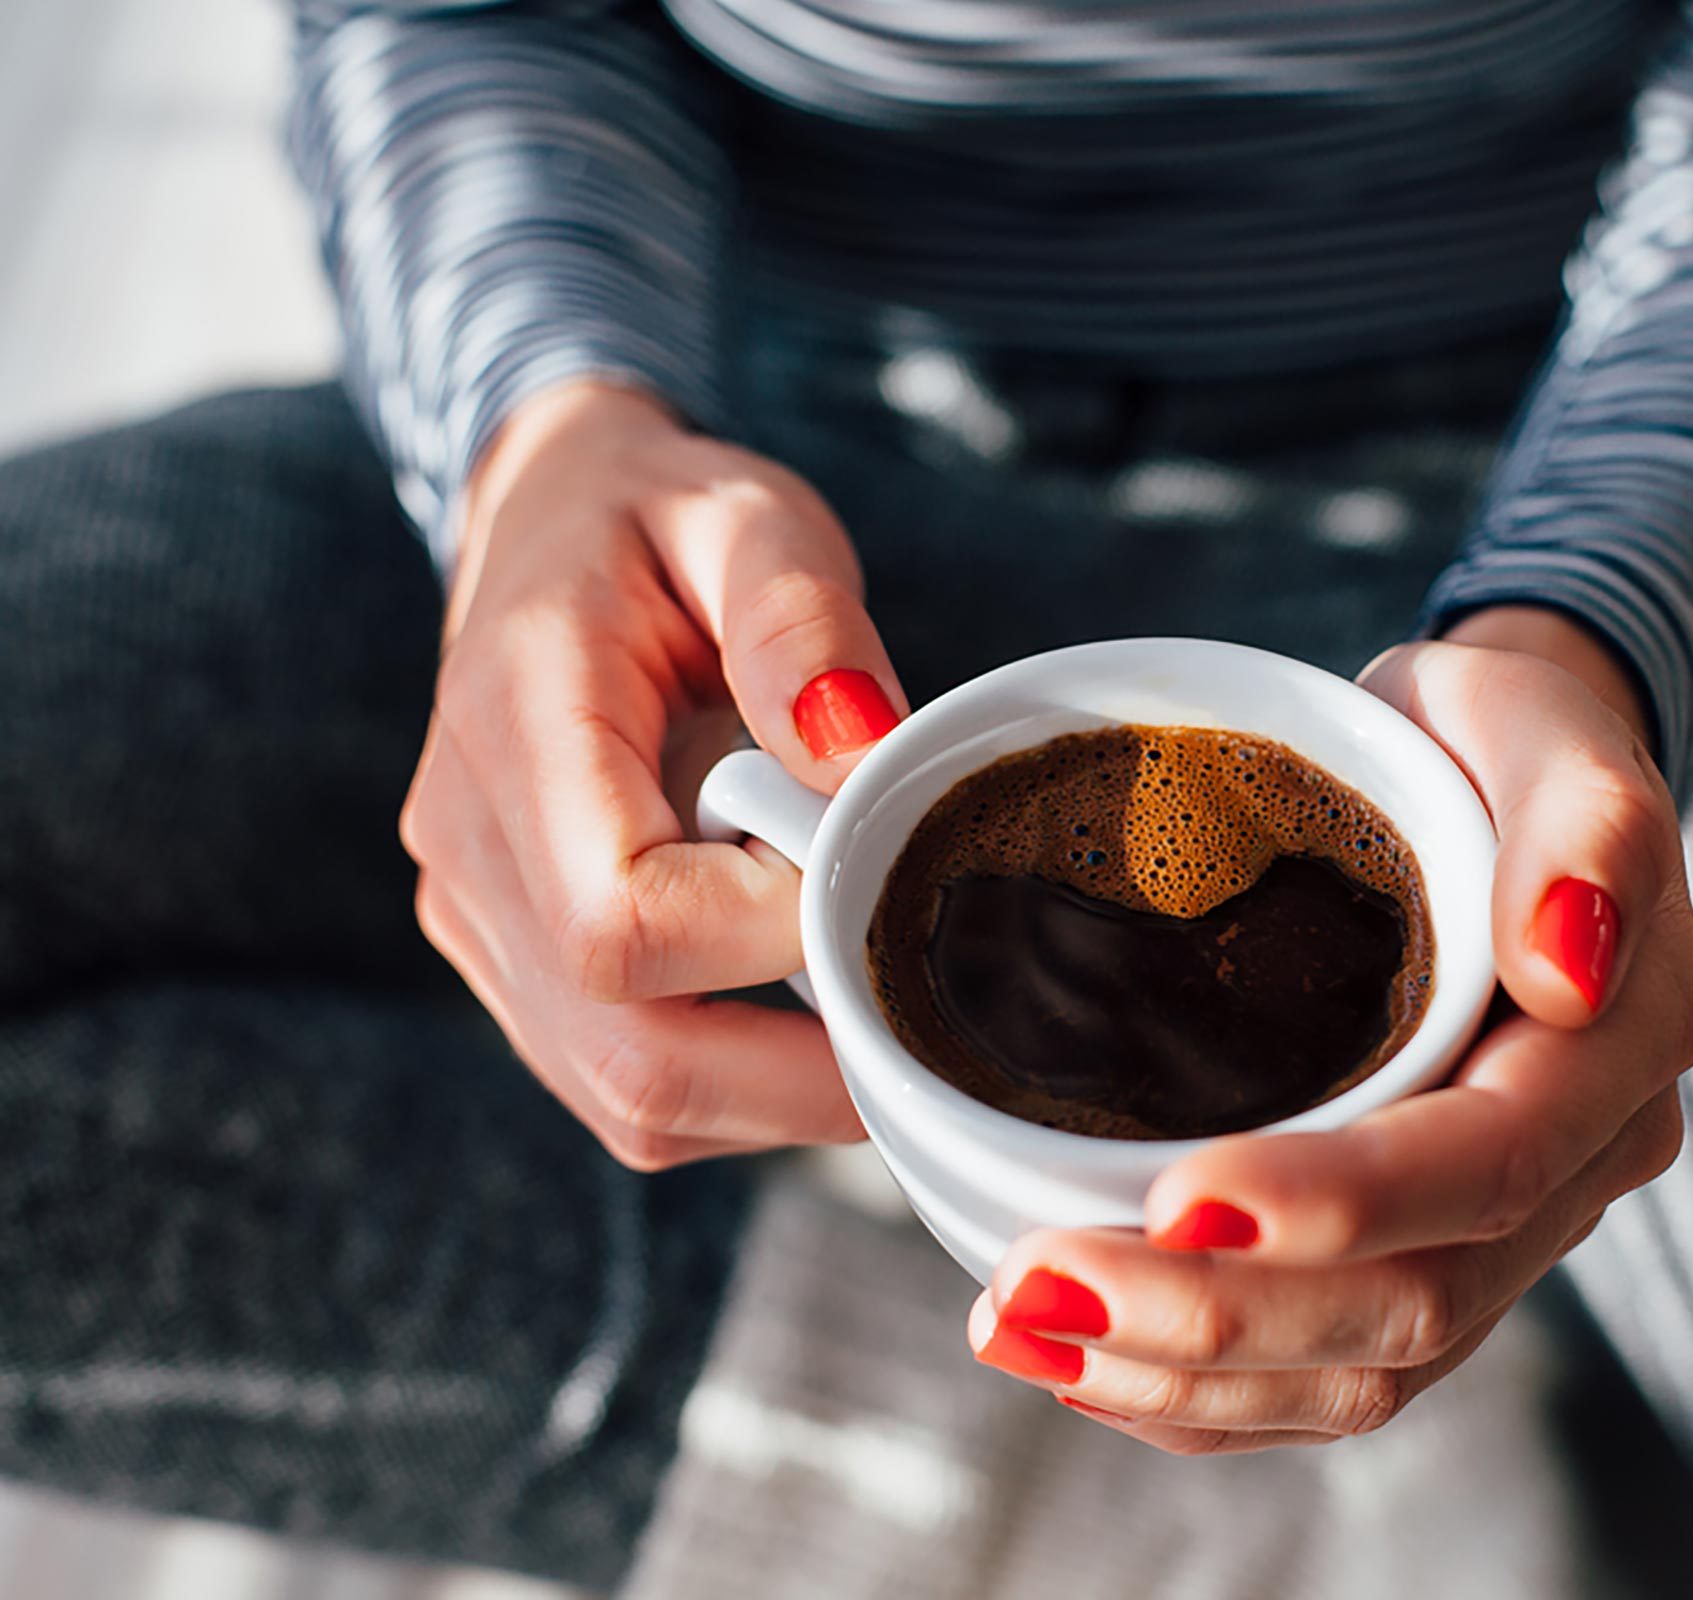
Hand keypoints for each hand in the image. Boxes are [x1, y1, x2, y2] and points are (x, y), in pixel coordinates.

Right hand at [402, 380, 907, 1167]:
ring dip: (779, 1090)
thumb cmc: (658, 521)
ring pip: (629, 1100)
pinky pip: (625, 1086)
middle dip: (803, 1070)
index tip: (863, 861)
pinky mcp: (512, 965)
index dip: (770, 934)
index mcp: (515, 726)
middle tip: (926, 1006)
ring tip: (871, 989)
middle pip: (628, 1058)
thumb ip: (800, 616)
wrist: (549, 525)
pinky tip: (807, 1001)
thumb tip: (858, 757)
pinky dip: (739, 1083)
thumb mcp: (745, 516)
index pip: (622, 922)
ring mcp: (478, 920)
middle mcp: (468, 848)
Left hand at [963, 608, 1692, 1451]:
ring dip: (1186, 1375)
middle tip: (1037, 1284)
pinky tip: (1078, 1360)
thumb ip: (1587, 822)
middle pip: (1413, 1303)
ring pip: (1363, 1372)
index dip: (1337, 1205)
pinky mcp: (1426, 1260)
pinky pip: (1325, 1376)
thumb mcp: (1542, 722)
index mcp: (1620, 1047)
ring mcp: (1504, 1234)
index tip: (1173, 1197)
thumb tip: (1566, 962)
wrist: (1482, 785)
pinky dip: (1199, 1393)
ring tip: (1022, 1325)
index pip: (1488, 1168)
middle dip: (1220, 1317)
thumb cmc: (1492, 741)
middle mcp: (1579, 1169)